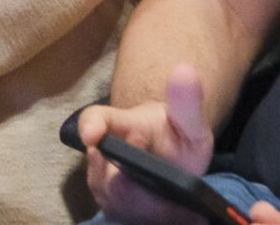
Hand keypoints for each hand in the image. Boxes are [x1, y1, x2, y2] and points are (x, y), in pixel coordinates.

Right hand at [79, 65, 219, 224]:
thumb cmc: (175, 134)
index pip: (96, 119)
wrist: (167, 155)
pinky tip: (173, 213)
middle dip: (145, 192)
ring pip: (119, 201)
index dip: (91, 126)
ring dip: (151, 208)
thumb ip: (188, 103)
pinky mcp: (107, 202)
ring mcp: (99, 179)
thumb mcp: (189, 120)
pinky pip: (126, 215)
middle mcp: (99, 152)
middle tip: (177, 196)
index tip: (93, 135)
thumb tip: (186, 70)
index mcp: (119, 124)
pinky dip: (153, 216)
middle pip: (111, 178)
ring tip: (178, 204)